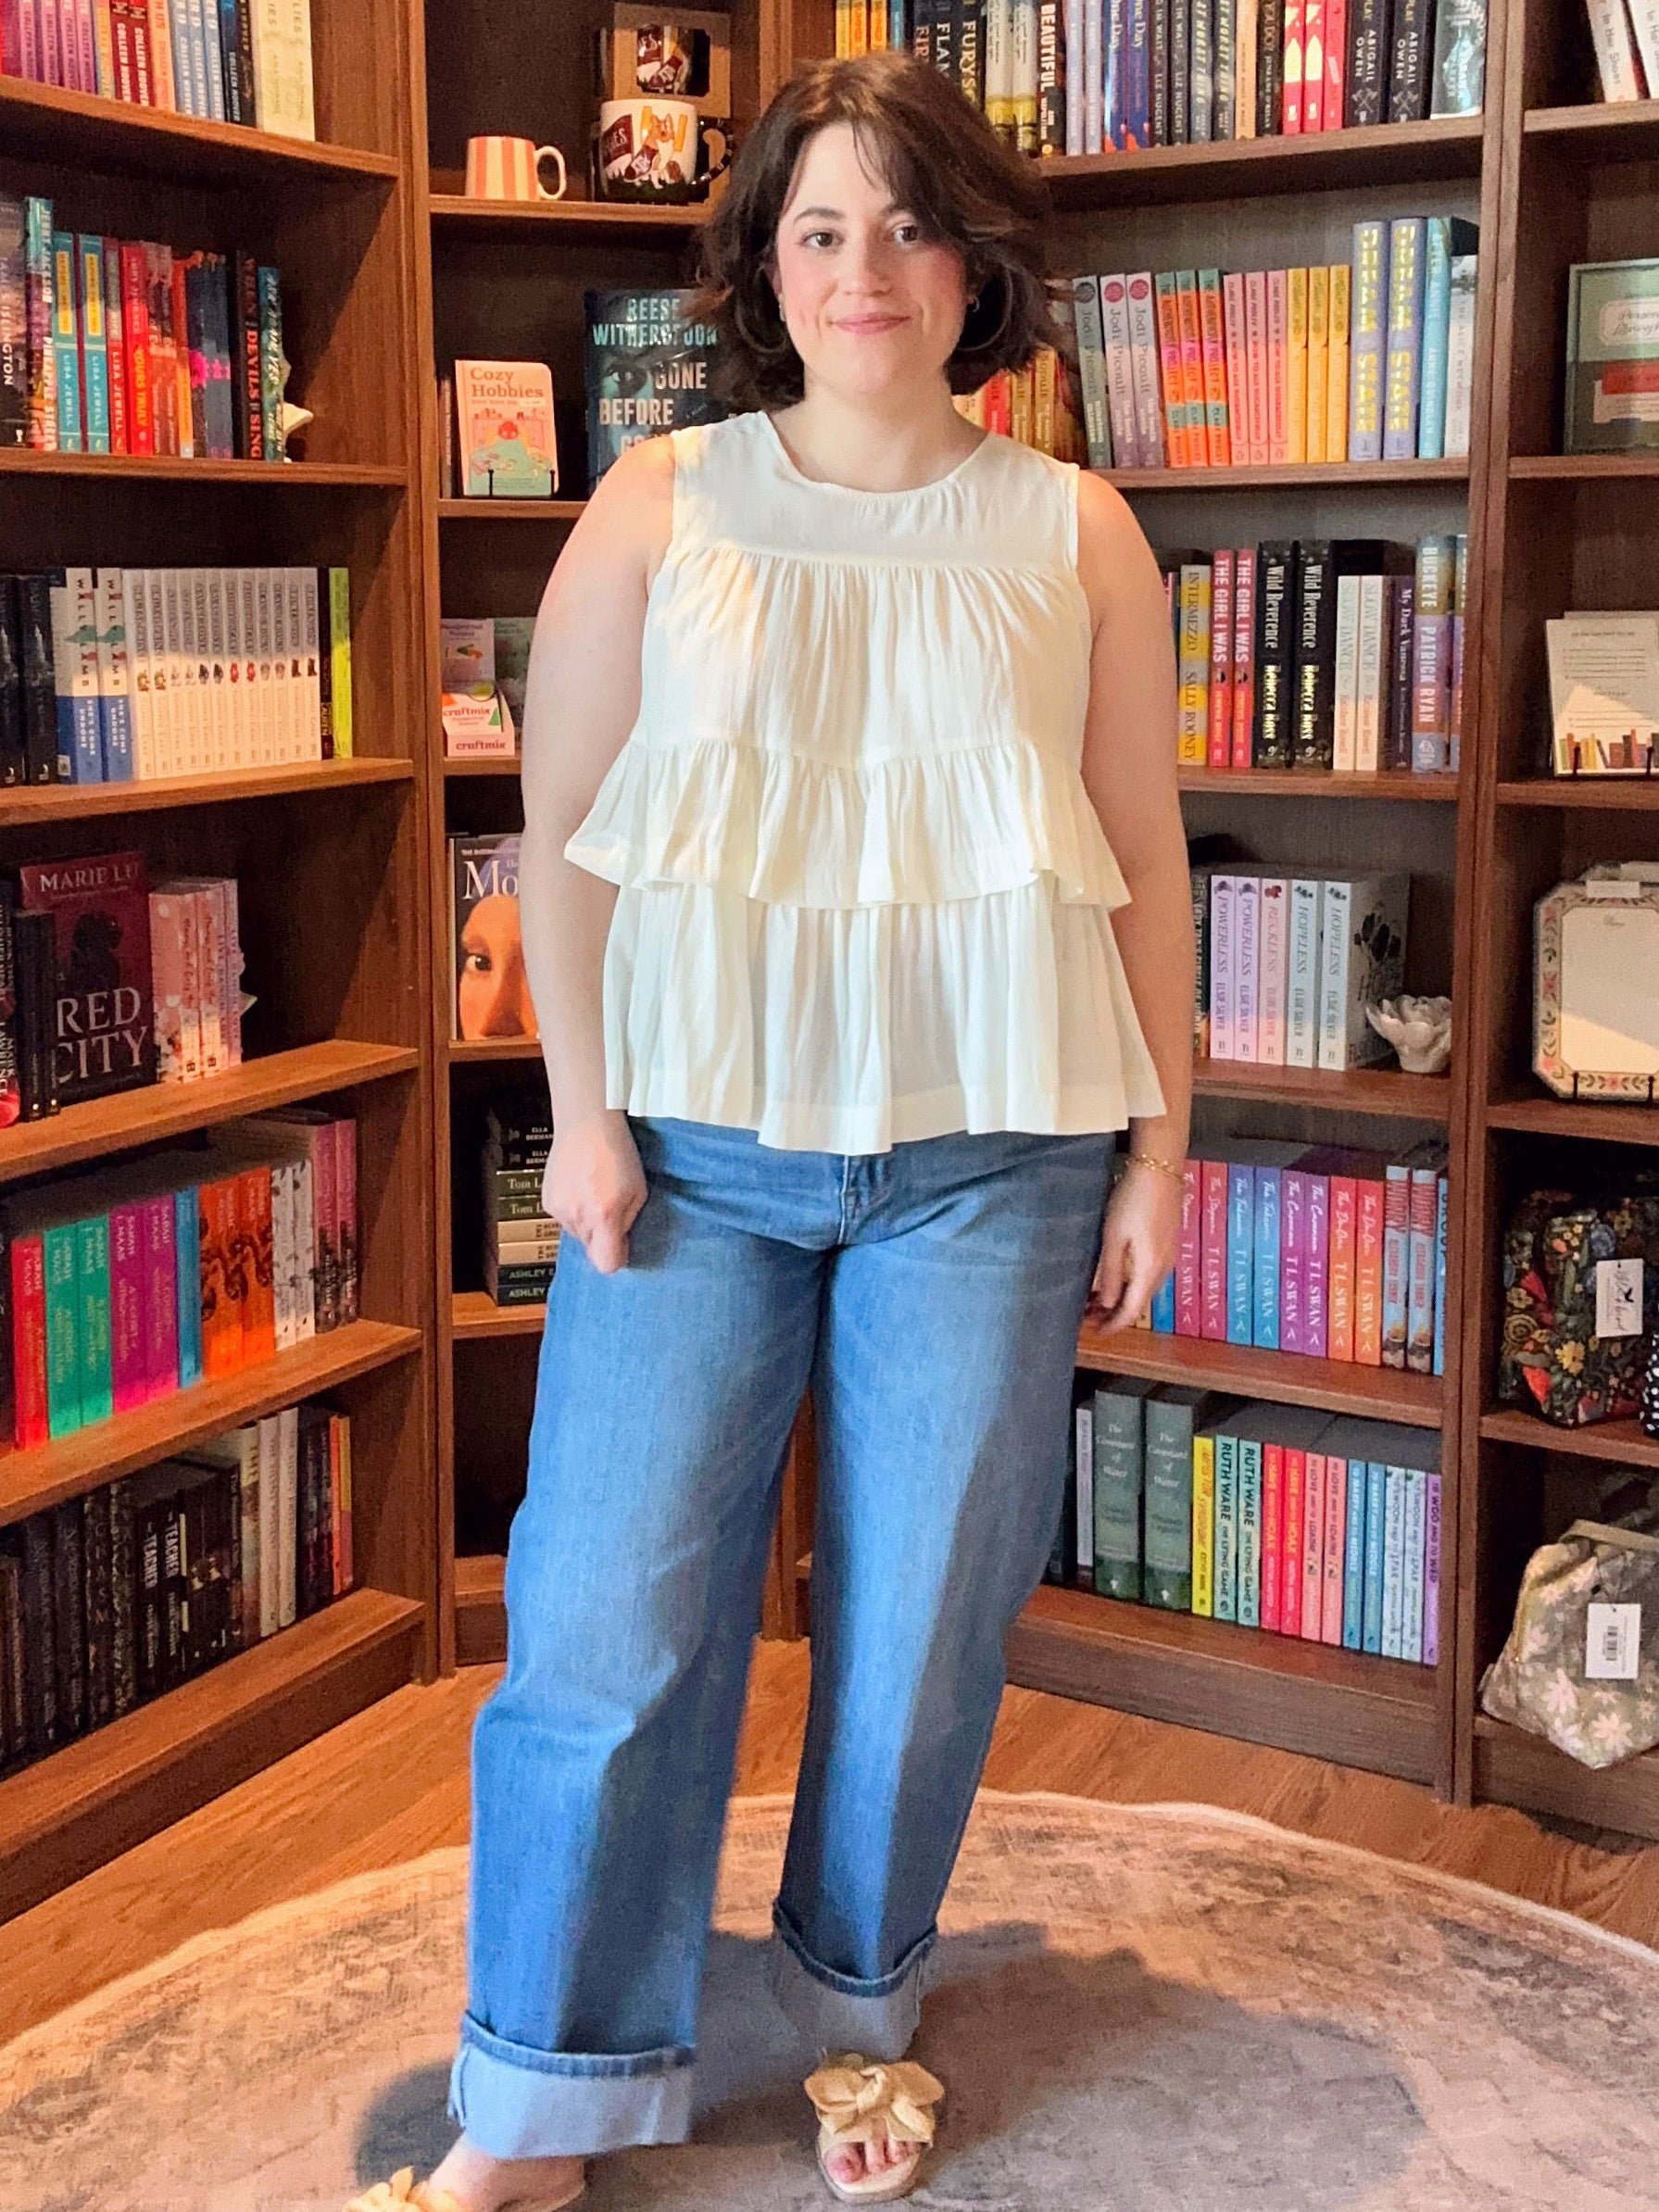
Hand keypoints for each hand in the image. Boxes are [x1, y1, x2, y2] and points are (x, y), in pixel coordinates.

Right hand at [543, 1110, 646, 1274]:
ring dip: (587, 1222)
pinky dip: (573, 1209)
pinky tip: (580, 1187)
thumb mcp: (639, 1191)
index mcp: (604, 1216)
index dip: (617, 1258)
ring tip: (594, 1192)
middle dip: (603, 1236)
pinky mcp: (547, 1201)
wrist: (586, 1123)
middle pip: (591, 1249)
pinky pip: (563, 1219)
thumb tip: (621, 1242)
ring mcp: (558, 1210)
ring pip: (577, 1234)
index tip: (623, 1243)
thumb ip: (628, 1222)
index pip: (606, 1264)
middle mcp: (577, 1217)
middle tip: (611, 1208)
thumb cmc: (618, 1153)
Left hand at [1089, 1156, 1182, 1333]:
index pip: (1132, 1309)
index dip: (1114, 1324)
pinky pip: (1150, 1274)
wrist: (1160, 1169)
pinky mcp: (1169, 1242)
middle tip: (1089, 1317)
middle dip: (1115, 1313)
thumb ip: (1109, 1272)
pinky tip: (1117, 1277)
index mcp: (1149, 1269)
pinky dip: (1132, 1283)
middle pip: (1141, 1301)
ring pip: (1145, 1288)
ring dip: (1124, 1297)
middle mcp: (1164, 1267)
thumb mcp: (1114, 1238)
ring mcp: (1169, 1255)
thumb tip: (1105, 1303)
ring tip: (1098, 1300)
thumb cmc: (1132, 1201)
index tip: (1096, 1332)